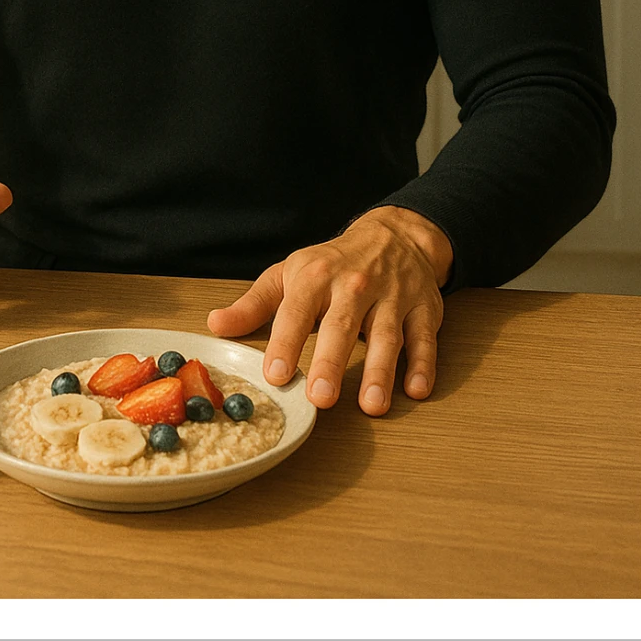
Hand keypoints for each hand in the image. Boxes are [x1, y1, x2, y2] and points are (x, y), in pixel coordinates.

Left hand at [206, 207, 451, 414]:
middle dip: (332, 361)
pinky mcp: (423, 308)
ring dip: (381, 370)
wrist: (394, 235)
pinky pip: (425, 337)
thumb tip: (216, 325)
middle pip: (343, 325)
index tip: (275, 374)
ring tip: (372, 405)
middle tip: (321, 399)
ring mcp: (393, 296)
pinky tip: (417, 389)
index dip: (285, 342)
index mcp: (315, 276)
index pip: (297, 311)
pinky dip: (424, 363)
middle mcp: (354, 284)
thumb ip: (255, 304)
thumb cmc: (333, 263)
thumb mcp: (290, 275)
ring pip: (388, 334)